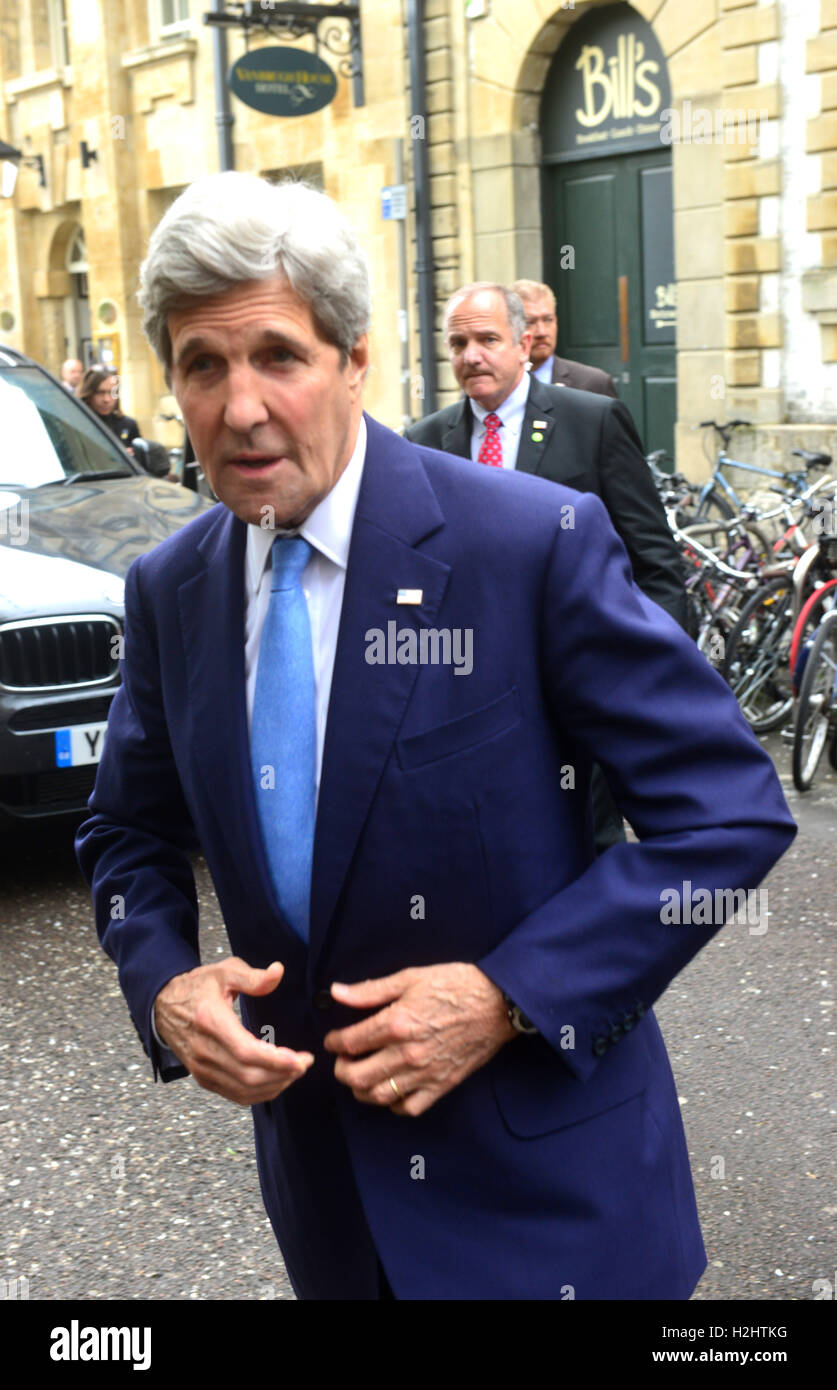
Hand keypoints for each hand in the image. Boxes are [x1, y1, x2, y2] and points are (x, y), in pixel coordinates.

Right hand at [154, 957, 313, 1105]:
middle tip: (304, 1063)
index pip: (247, 1052)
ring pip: (243, 1090)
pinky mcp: (203, 1078)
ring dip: (274, 1086)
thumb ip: (253, 977)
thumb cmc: (196, 987)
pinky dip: (259, 1094)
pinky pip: (235, 1095)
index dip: (277, 1061)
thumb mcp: (224, 972)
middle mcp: (204, 1049)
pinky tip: (276, 1082)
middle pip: (248, 1075)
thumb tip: (278, 972)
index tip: (301, 1059)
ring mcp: (201, 1067)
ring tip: (294, 1072)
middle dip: (283, 1074)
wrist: (163, 1005)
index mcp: (210, 1021)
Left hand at [323, 963, 514, 1116]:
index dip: (334, 1042)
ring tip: (361, 1077)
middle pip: (357, 1076)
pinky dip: (394, 1105)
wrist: (497, 1003)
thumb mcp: (410, 978)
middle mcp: (406, 1053)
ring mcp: (424, 1073)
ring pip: (378, 1095)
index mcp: (396, 1023)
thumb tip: (336, 992)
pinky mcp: (441, 1085)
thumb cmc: (454, 985)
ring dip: (361, 1090)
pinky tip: (391, 1090)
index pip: (349, 1042)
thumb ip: (371, 990)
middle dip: (341, 1070)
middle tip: (343, 1061)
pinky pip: (409, 1108)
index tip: (333, 1040)